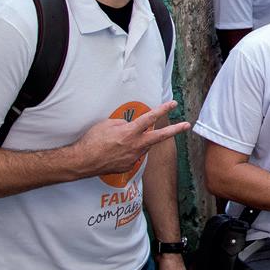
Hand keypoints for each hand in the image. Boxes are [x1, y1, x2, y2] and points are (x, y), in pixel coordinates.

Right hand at [72, 101, 190, 178]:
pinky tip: (115, 152)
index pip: (150, 118)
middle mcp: (136, 145)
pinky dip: (128, 151)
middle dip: (175, 130)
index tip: (173, 104)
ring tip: (121, 141)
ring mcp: (133, 157)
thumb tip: (130, 126)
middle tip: (187, 125)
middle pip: (160, 136)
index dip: (163, 109)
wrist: (82, 162)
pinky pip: (133, 155)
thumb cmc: (92, 140)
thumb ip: (123, 123)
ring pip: (144, 146)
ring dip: (141, 141)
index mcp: (130, 132)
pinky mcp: (128, 166)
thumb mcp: (106, 124)